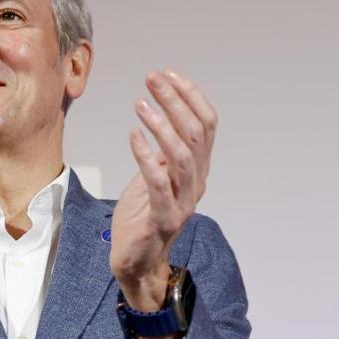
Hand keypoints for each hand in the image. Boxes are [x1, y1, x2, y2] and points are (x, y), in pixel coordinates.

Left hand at [110, 70, 216, 312]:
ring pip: (182, 155)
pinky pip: (159, 182)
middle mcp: (196, 183)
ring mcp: (183, 202)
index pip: (206, 124)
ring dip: (161, 125)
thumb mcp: (153, 178)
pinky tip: (132, 136)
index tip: (168, 74)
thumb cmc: (141, 219)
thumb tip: (162, 122)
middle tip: (153, 79)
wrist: (135, 263)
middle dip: (175, 101)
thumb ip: (162, 154)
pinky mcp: (164, 219)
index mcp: (197, 170)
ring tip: (140, 104)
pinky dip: (146, 156)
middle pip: (196, 133)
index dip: (190, 96)